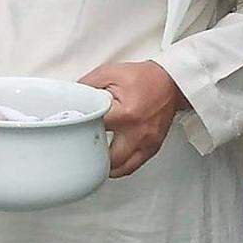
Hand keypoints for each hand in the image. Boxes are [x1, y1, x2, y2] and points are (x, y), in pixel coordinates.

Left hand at [78, 61, 189, 177]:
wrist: (170, 82)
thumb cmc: (143, 78)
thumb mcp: (110, 74)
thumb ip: (87, 85)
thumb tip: (73, 98)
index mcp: (125, 114)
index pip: (94, 130)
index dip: (80, 129)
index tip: (74, 129)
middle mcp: (137, 133)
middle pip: (108, 159)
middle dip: (93, 155)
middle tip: (84, 148)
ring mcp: (147, 143)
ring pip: (122, 169)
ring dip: (107, 166)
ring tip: (97, 157)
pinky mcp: (153, 147)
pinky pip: (134, 166)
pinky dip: (121, 166)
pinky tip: (112, 159)